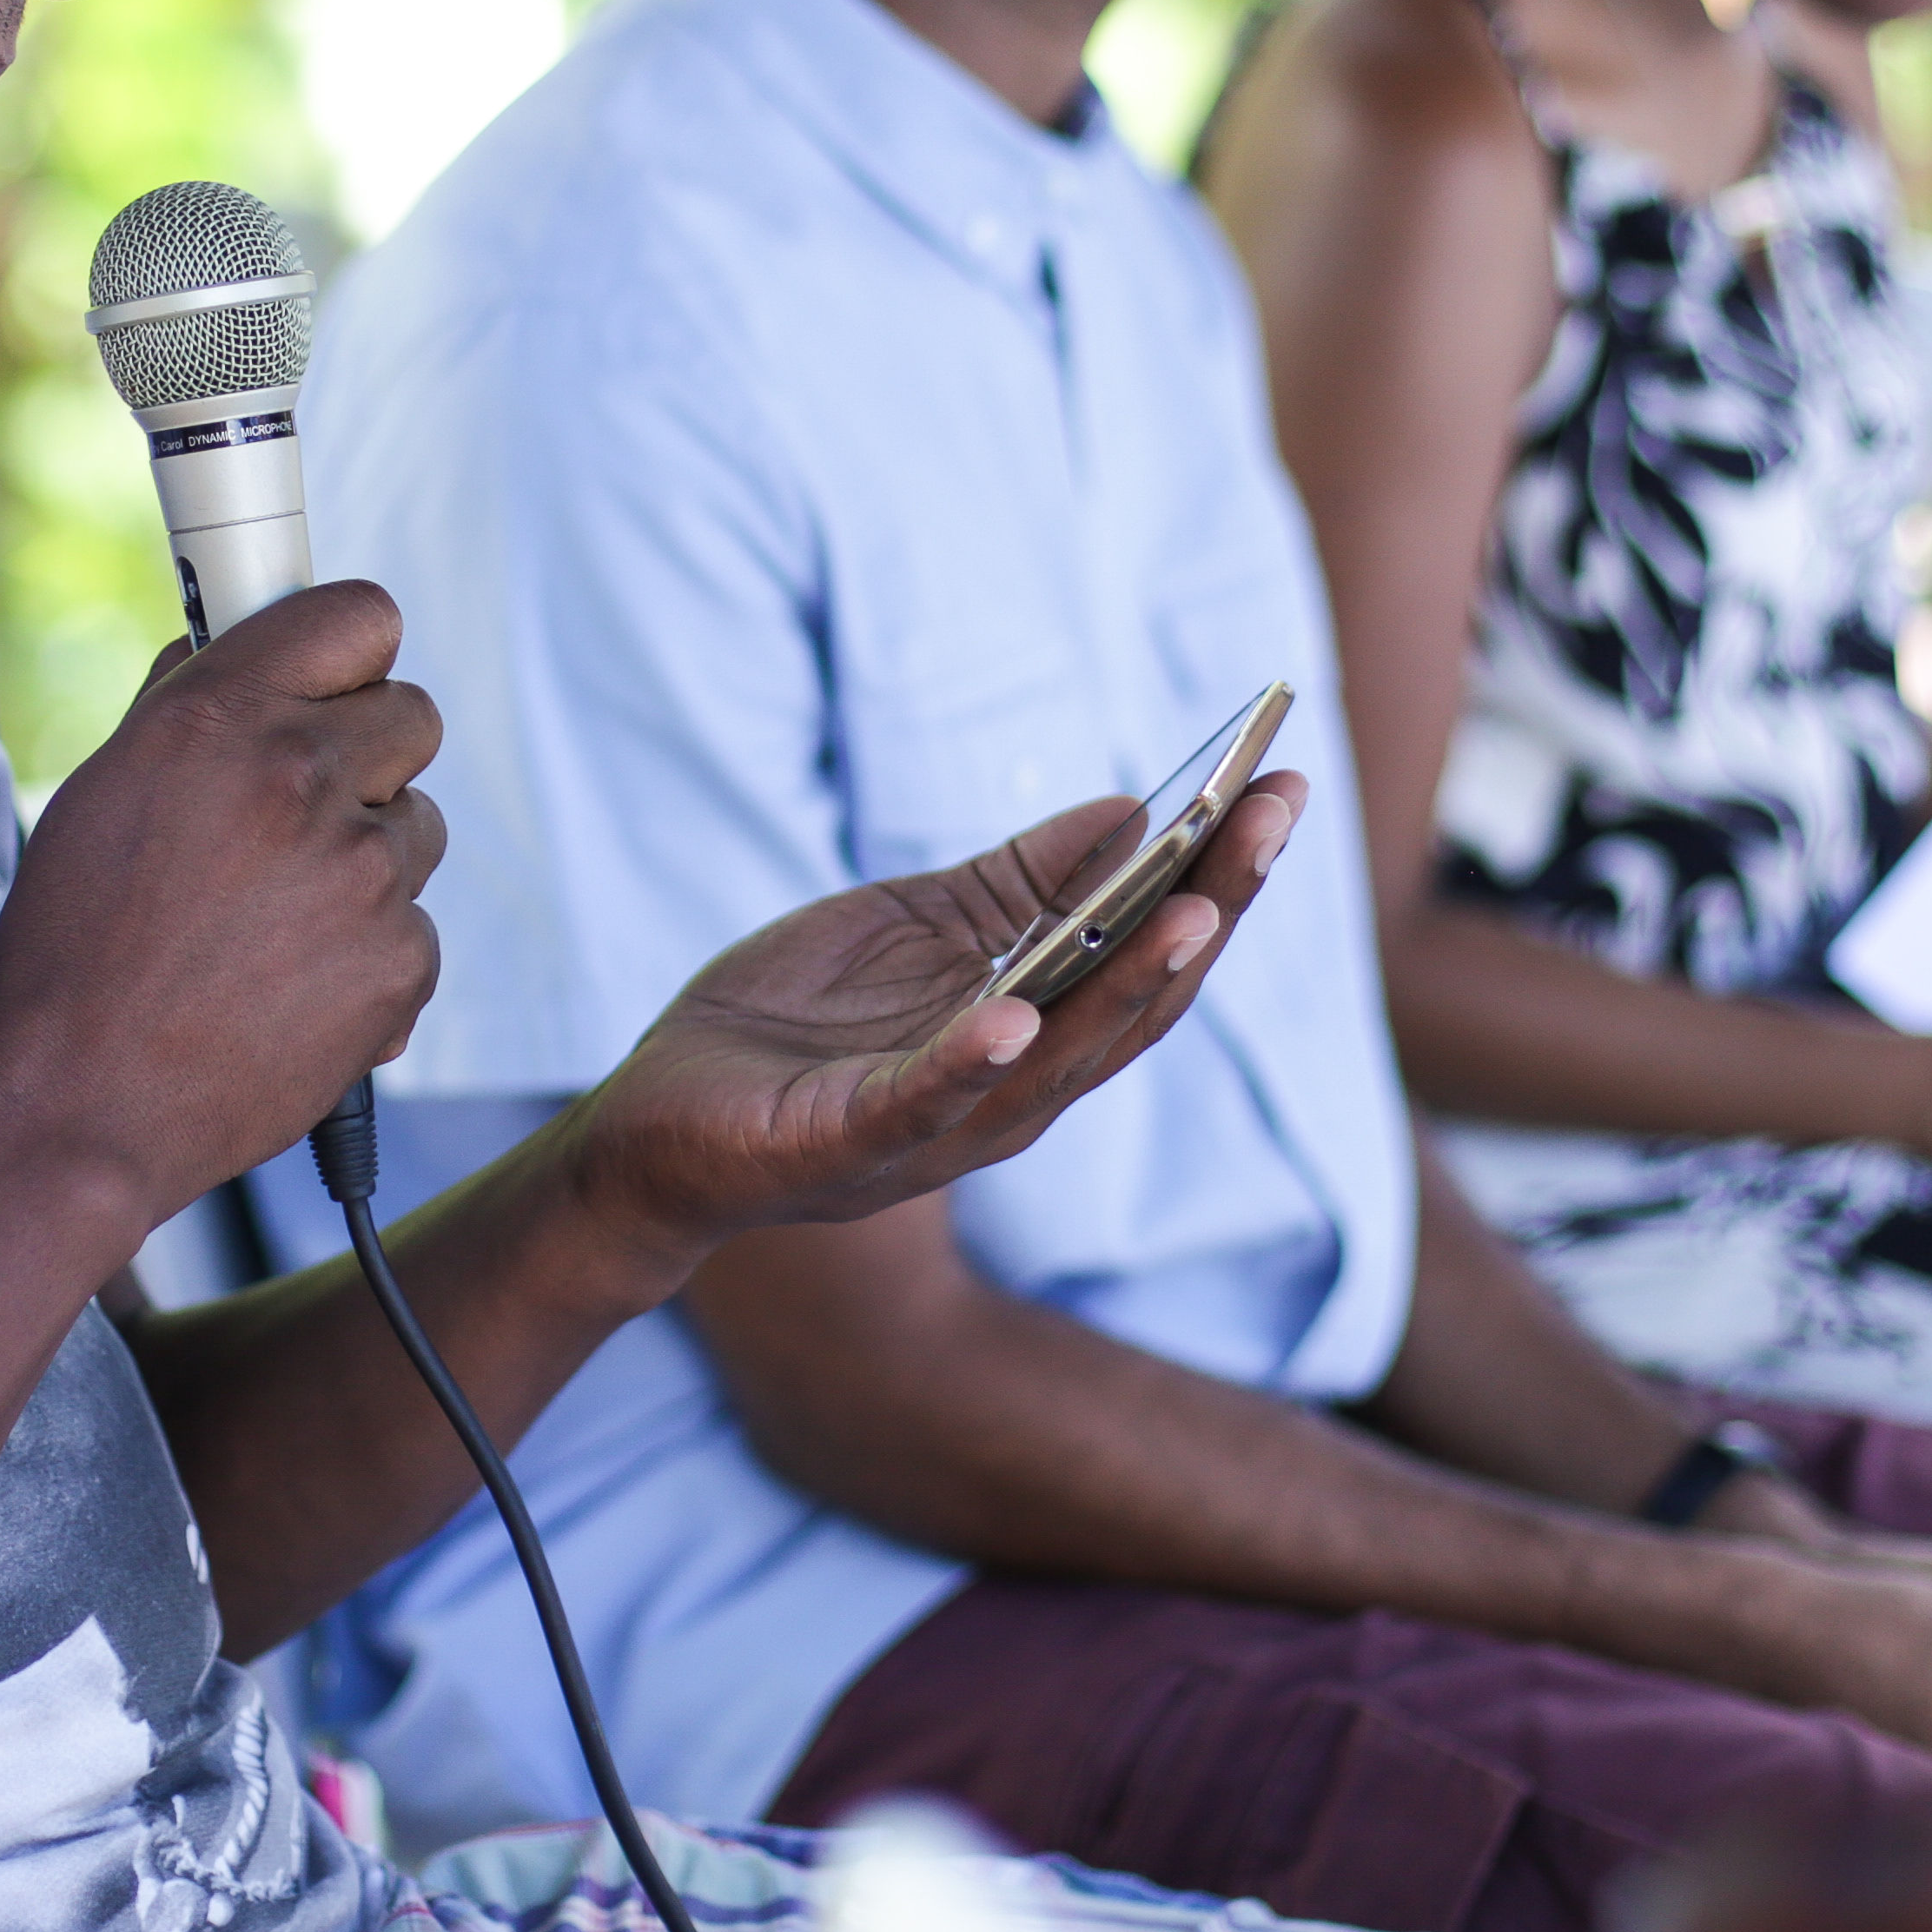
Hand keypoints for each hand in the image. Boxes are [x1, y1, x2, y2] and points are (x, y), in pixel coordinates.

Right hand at [0, 585, 445, 1212]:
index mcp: (223, 716)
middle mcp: (303, 778)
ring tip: (271, 921)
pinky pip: (417, 925)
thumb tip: (234, 648)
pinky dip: (369, 954)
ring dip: (365, 860)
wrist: (80, 1101)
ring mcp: (363, 874)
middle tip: (295, 815)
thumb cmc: (76, 945)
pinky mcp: (401, 962)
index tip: (334, 679)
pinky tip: (291, 985)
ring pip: (415, 826)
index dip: (350, 652)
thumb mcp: (107, 785)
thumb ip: (189, 701)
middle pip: (411, 717)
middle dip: (363, 757)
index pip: (361, 615)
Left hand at [559, 776, 1304, 1276]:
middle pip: (1137, 1004)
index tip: (1280, 788)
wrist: (651, 1128)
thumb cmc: (787, 1028)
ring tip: (1196, 909)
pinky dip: (967, 1065)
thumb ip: (1015, 884)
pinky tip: (1014, 1015)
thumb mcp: (912, 928)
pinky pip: (917, 1104)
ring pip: (1054, 1061)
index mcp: (1029, 1031)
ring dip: (1131, 987)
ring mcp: (931, 1126)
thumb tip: (1132, 809)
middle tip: (1275, 817)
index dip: (1222, 880)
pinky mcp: (840, 1144)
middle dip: (1213, 910)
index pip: (1151, 956)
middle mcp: (1005, 1091)